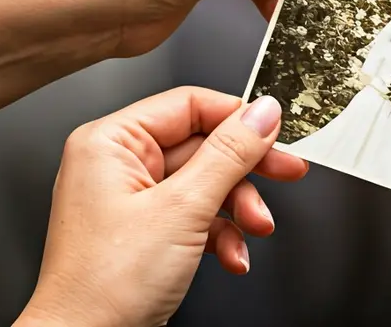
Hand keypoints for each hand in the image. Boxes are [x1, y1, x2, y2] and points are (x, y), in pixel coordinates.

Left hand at [16, 88, 304, 326]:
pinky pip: (194, 217)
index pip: (187, 105)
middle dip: (244, 172)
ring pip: (204, 185)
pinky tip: (233, 256)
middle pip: (202, 146)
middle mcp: (116, 165)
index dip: (236, 118)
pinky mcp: (144, 234)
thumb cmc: (104, 286)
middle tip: (286, 172)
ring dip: (237, 210)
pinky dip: (220, 235)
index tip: (275, 131)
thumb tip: (262, 113)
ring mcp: (130, 202)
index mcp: (109, 142)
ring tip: (255, 229)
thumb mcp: (183, 209)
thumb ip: (229, 155)